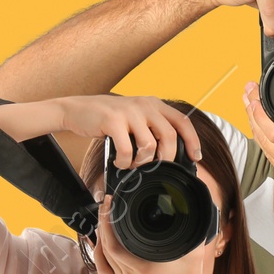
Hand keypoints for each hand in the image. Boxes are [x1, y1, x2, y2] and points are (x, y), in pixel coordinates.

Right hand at [48, 95, 200, 169]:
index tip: (196, 158)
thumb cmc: (107, 119)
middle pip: (169, 136)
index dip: (192, 141)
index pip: (182, 121)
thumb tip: (168, 155)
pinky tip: (119, 162)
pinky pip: (127, 150)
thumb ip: (150, 129)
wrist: (77, 109)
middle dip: (166, 159)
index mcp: (153, 104)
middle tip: (156, 169)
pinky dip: (124, 163)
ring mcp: (129, 112)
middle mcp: (144, 105)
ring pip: (149, 145)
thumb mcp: (134, 118)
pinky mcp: (113, 121)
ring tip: (132, 164)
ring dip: (142, 163)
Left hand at [90, 195, 211, 273]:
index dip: (108, 222)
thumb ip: (194, 230)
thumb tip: (192, 206)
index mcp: (144, 268)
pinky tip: (99, 243)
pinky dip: (99, 256)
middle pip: (105, 248)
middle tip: (106, 205)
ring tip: (104, 218)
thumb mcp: (193, 253)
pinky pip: (103, 270)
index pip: (114, 244)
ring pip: (103, 258)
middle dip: (103, 223)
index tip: (111, 203)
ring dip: (100, 237)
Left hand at [242, 79, 273, 231]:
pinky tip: (264, 132)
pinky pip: (271, 158)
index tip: (256, 92)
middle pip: (262, 135)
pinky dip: (264, 142)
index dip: (260, 109)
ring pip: (264, 147)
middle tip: (248, 93)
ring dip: (255, 126)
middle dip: (252, 112)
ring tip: (250, 107)